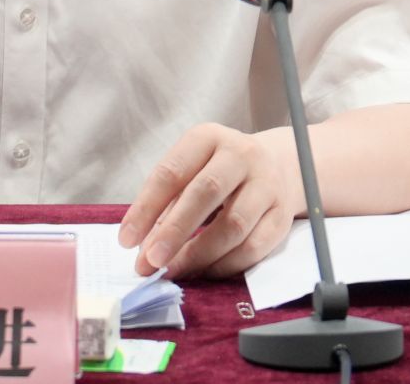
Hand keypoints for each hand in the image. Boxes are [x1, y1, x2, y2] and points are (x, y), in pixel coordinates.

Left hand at [117, 123, 303, 279]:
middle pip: (205, 193)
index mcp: (208, 138)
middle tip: (151, 262)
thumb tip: (143, 250)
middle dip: (173, 232)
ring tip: (175, 271)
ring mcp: (267, 184)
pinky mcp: (282, 214)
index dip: (146, 208)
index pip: (172, 172)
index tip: (126, 240)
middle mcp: (241, 155)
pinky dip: (226, 265)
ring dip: (199, 254)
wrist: (280, 164)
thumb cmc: (220, 170)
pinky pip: (254, 247)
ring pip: (233, 225)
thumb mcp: (193, 170)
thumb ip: (167, 205)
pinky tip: (205, 272)